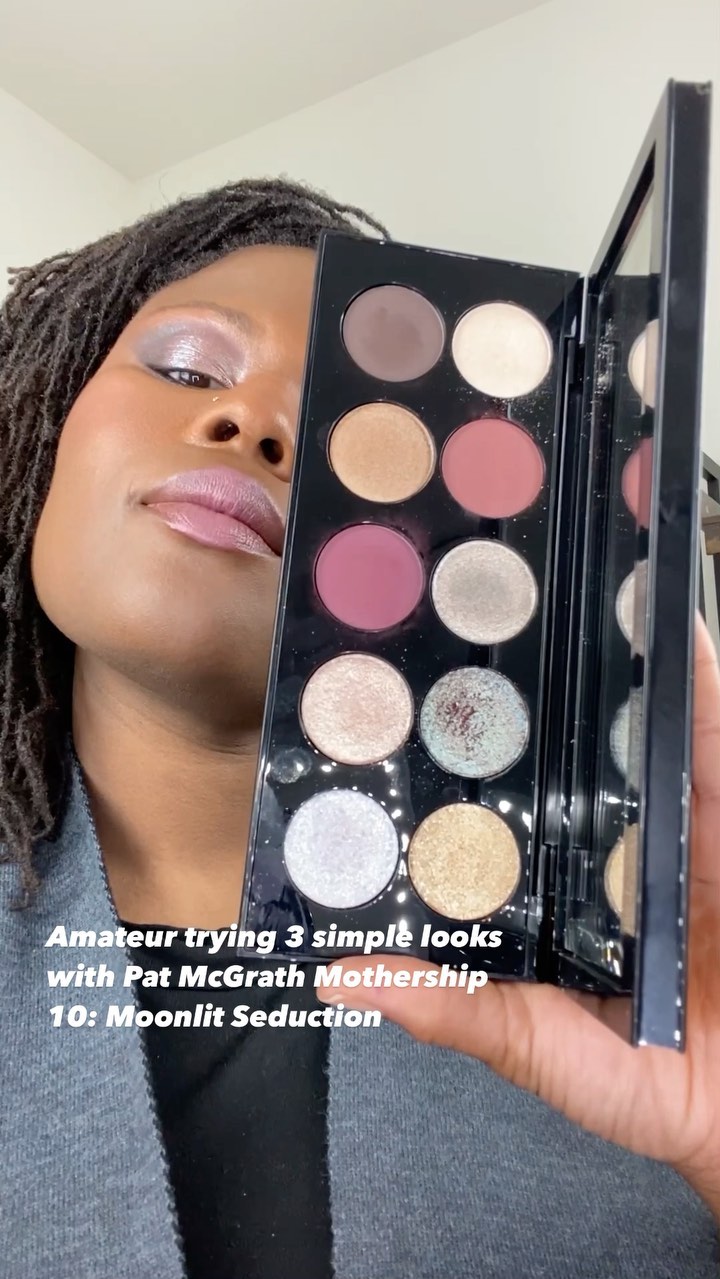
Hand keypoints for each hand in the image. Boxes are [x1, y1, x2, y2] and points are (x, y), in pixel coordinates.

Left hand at [317, 616, 719, 1218]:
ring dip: (606, 662)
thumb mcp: (552, 1056)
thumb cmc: (667, 1091)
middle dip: (525, 690)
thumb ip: (465, 1015)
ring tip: (561, 585)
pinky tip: (666, 620)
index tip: (397, 713)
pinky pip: (708, 736)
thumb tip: (343, 979)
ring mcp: (671, 826)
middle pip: (562, 756)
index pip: (493, 816)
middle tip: (474, 612)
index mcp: (554, 893)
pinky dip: (694, 681)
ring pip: (632, 731)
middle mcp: (606, 847)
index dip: (449, 767)